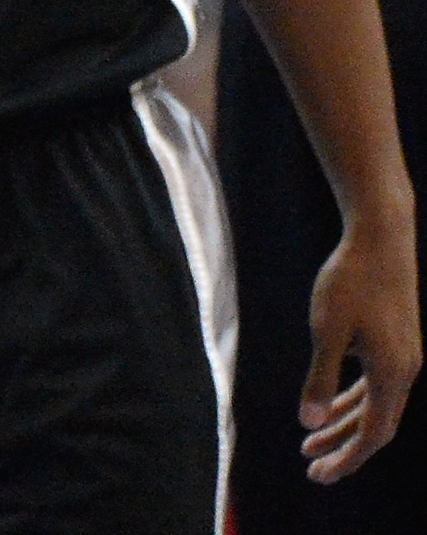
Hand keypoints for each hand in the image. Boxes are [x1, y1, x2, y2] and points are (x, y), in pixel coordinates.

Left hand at [299, 211, 420, 481]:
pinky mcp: (396, 343)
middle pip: (377, 426)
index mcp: (393, 374)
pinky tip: (330, 406)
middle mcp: (405, 371)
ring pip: (375, 405)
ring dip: (344, 424)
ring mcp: (403, 357)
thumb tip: (309, 423)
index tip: (319, 475)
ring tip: (309, 443)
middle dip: (345, 450)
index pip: (373, 434)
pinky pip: (374, 384)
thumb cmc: (349, 280)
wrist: (381, 239)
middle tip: (313, 470)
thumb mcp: (327, 329)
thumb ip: (320, 377)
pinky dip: (352, 399)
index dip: (347, 458)